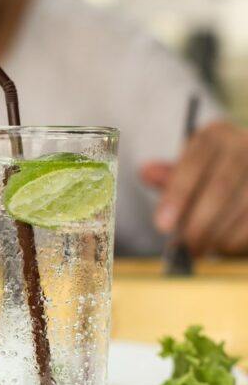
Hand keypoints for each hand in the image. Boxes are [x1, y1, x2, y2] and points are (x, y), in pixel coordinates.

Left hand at [143, 121, 247, 254]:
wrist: (243, 179)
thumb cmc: (207, 177)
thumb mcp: (185, 172)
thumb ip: (168, 177)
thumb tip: (147, 172)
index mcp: (215, 135)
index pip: (193, 163)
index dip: (177, 196)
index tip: (162, 226)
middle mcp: (244, 145)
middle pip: (220, 186)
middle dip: (199, 223)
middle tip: (185, 247)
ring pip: (244, 205)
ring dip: (219, 234)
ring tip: (200, 248)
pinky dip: (237, 238)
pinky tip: (223, 245)